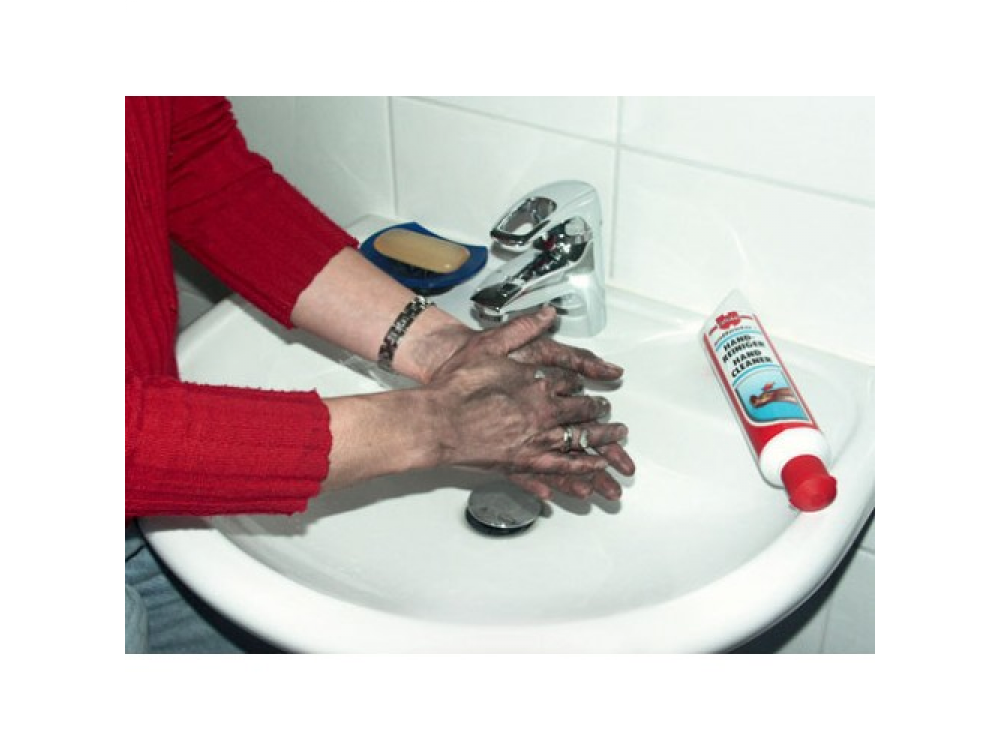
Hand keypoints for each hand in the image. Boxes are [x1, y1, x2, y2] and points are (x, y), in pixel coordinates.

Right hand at [426, 307, 632, 496]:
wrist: (437, 422)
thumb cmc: (457, 386)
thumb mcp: (490, 345)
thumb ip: (523, 328)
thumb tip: (547, 314)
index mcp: (537, 384)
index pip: (569, 382)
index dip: (578, 383)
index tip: (582, 384)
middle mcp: (543, 413)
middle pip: (582, 412)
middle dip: (597, 411)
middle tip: (607, 412)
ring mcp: (536, 440)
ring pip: (580, 440)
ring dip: (601, 439)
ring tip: (615, 439)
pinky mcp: (524, 463)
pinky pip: (561, 468)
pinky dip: (580, 469)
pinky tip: (591, 473)